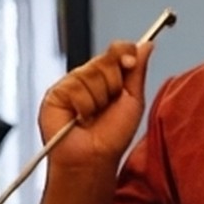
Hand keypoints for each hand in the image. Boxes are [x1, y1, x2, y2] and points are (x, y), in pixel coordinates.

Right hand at [37, 39, 155, 171]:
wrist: (93, 157)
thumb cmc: (112, 136)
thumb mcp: (133, 101)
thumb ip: (137, 72)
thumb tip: (147, 45)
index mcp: (110, 76)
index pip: (118, 49)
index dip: (125, 52)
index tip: (130, 63)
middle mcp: (90, 76)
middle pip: (106, 59)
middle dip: (114, 83)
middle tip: (109, 104)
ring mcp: (72, 83)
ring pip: (92, 73)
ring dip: (99, 99)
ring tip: (93, 116)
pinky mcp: (56, 93)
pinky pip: (76, 88)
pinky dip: (84, 107)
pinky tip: (80, 119)